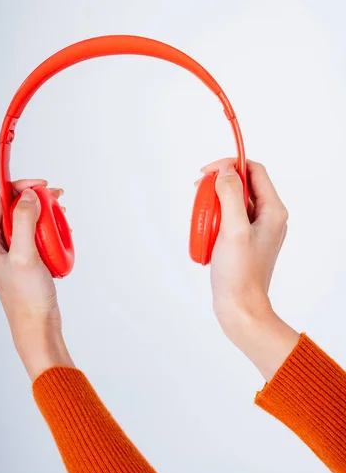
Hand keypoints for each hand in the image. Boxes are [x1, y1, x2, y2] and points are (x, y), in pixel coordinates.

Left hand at [0, 180, 74, 379]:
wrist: (37, 324)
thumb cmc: (27, 297)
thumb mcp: (25, 255)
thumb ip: (23, 221)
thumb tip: (28, 194)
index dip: (20, 186)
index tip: (41, 185)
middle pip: (14, 206)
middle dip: (36, 199)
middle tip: (57, 197)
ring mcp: (11, 250)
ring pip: (27, 219)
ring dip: (45, 213)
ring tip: (62, 216)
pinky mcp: (24, 257)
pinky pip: (36, 233)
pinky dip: (49, 229)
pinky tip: (62, 233)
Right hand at [197, 159, 299, 381]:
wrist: (240, 308)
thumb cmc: (239, 273)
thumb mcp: (233, 229)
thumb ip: (230, 195)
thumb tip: (226, 171)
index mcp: (273, 211)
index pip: (254, 171)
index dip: (231, 165)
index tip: (207, 172)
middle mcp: (268, 217)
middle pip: (243, 185)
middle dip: (219, 186)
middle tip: (199, 194)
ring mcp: (257, 230)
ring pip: (233, 201)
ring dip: (214, 204)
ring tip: (202, 219)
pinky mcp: (245, 240)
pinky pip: (229, 218)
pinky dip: (215, 219)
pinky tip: (206, 233)